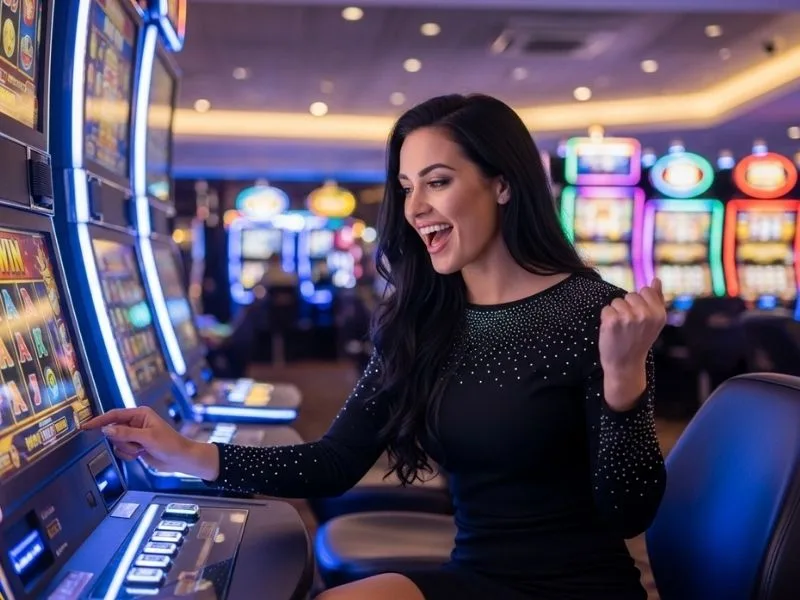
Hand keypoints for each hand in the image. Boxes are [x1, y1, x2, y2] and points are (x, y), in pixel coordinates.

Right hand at [80, 406, 218, 479]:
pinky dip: (128, 455)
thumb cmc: (169, 444)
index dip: (99, 421)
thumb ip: (125, 433)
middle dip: (122, 441)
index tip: (85, 426)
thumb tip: (106, 429)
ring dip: (126, 449)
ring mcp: (134, 435)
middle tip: (137, 445)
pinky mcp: (135, 446)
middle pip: (113, 430)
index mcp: (140, 414)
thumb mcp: (147, 438)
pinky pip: (121, 451)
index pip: (114, 415)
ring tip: (141, 450)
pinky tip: (140, 455)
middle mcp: (135, 422)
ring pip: (116, 442)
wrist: (180, 459)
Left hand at [599, 279, 666, 409]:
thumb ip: (656, 299)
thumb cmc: (638, 341)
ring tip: (621, 329)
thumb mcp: (653, 322)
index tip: (639, 318)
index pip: (645, 291)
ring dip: (615, 313)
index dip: (638, 303)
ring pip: (616, 301)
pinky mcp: (612, 321)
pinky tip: (612, 330)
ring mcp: (629, 317)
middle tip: (629, 326)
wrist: (625, 364)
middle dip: (626, 307)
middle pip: (629, 295)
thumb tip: (656, 279)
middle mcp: (646, 314)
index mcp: (659, 314)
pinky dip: (605, 318)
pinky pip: (606, 309)